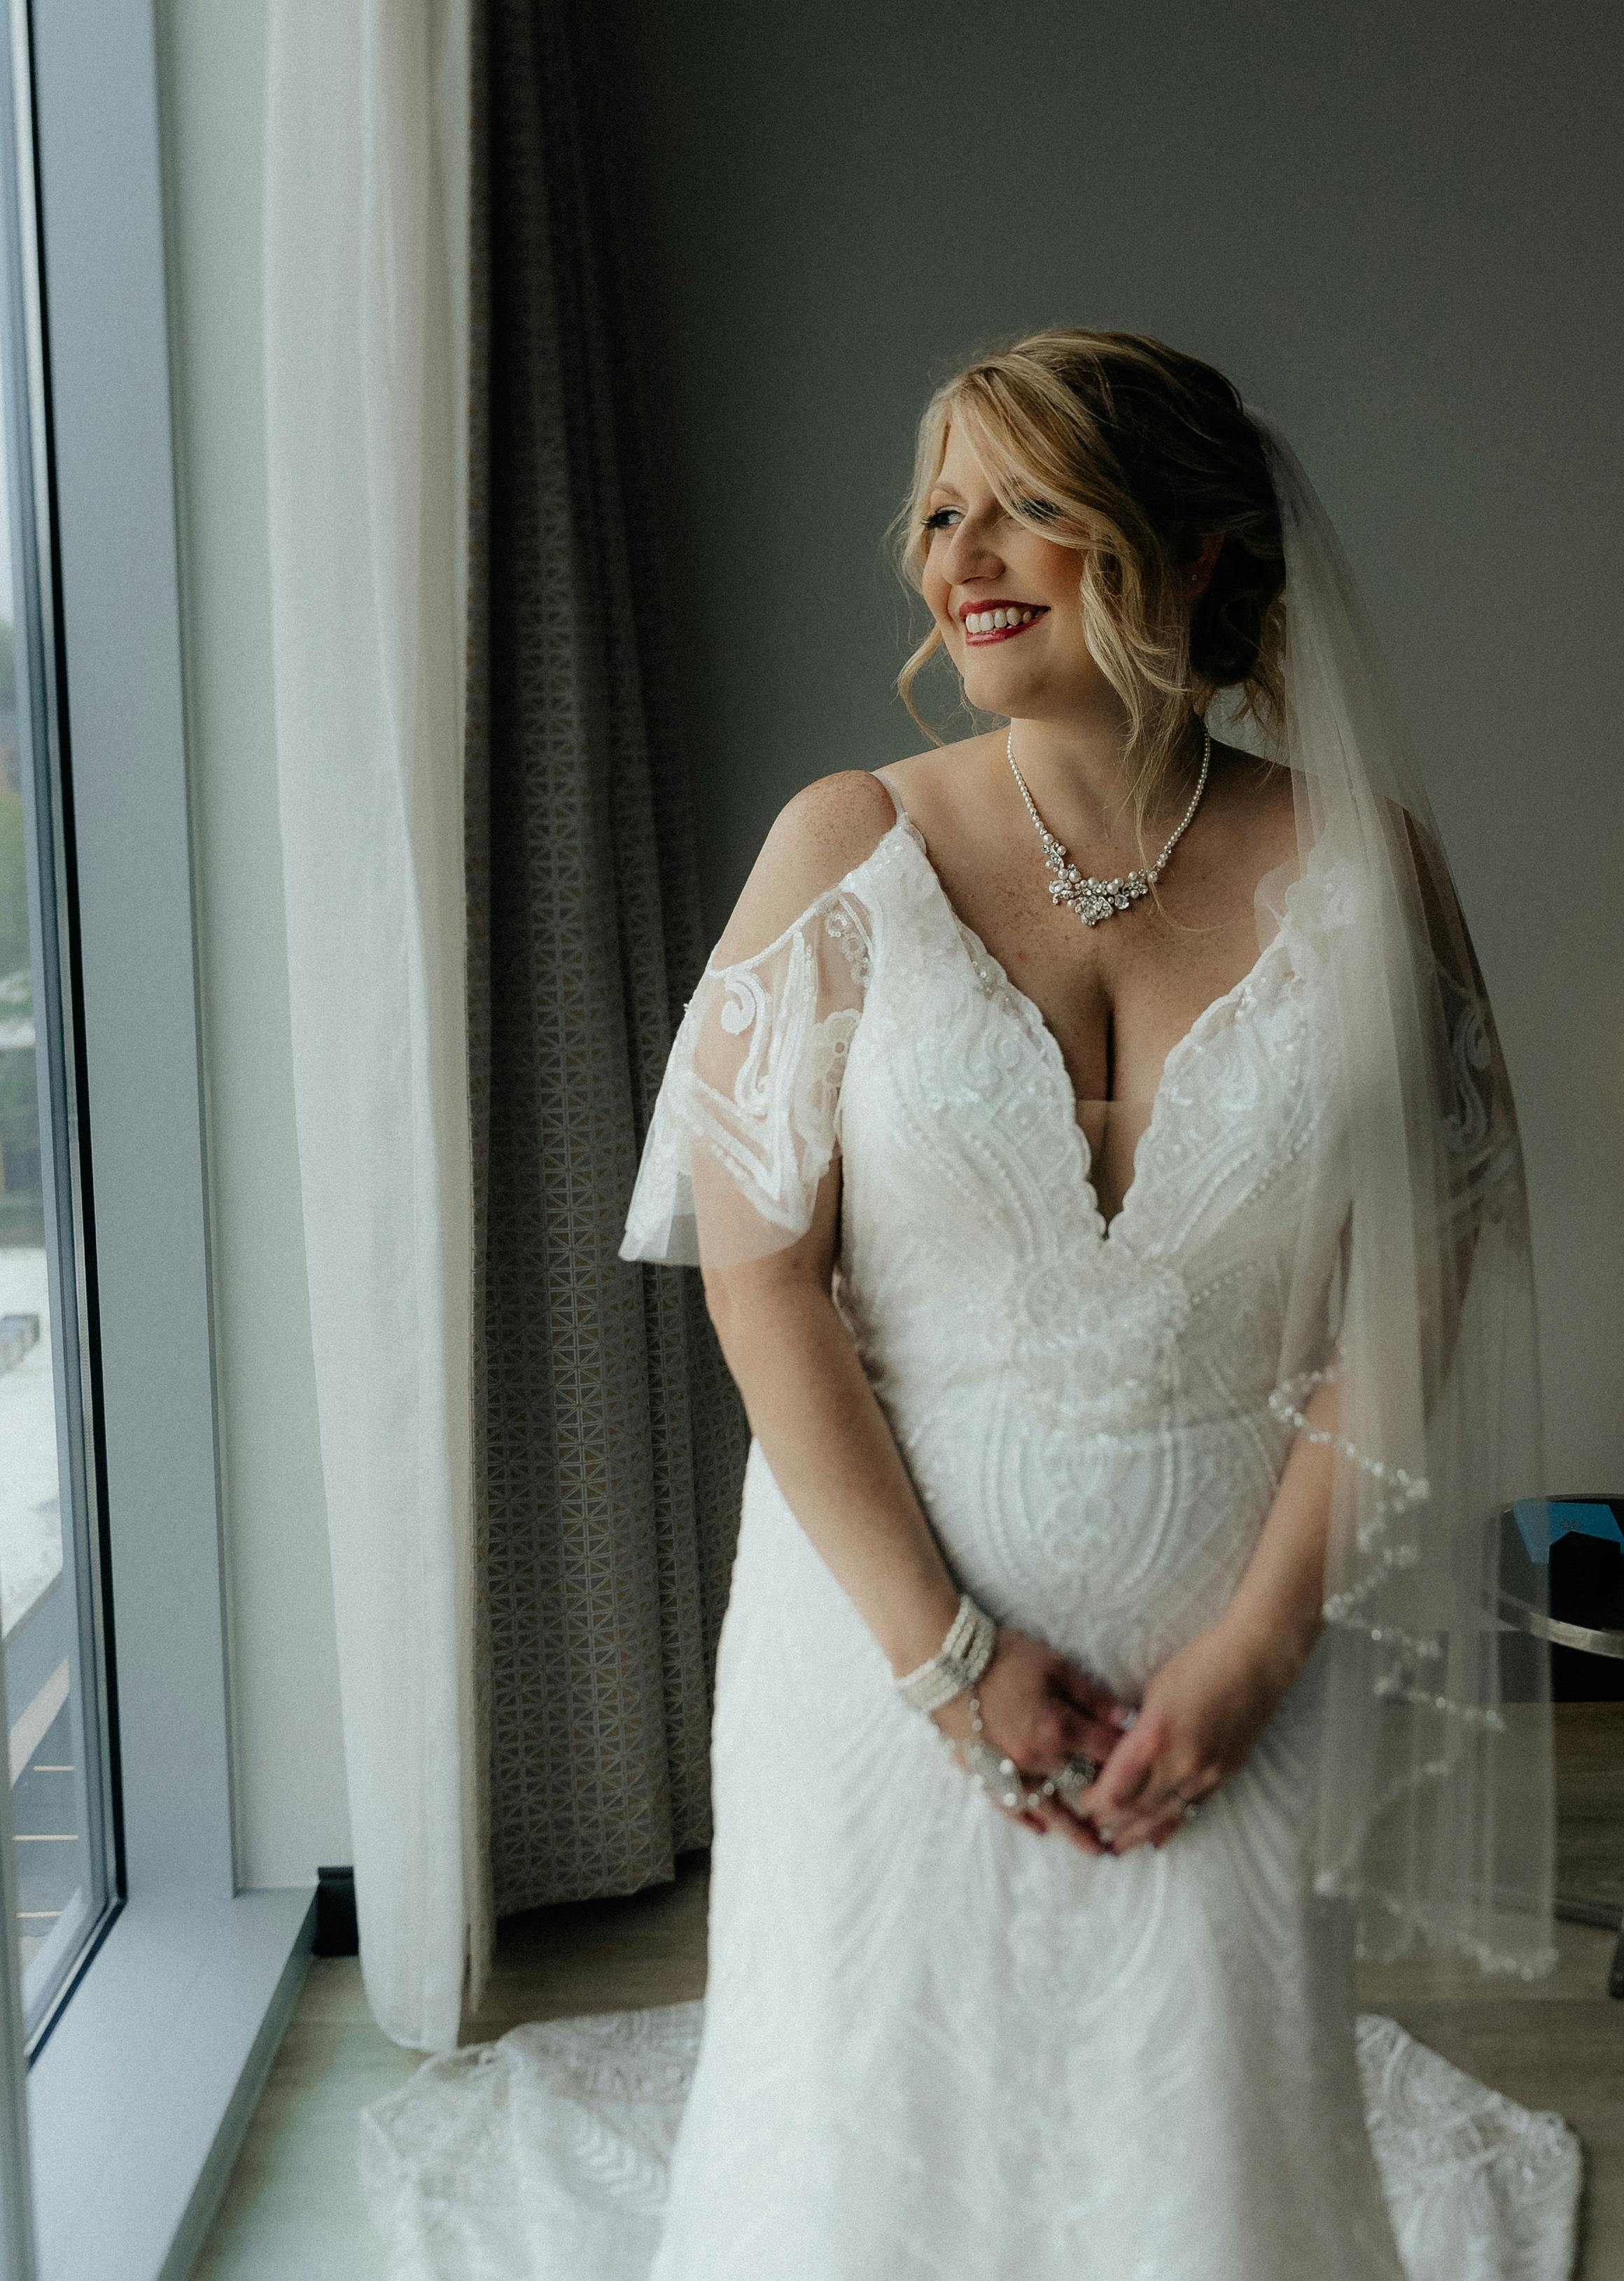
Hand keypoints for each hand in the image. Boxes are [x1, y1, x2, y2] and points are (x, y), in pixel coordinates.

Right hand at [933, 1629, 1135, 1852]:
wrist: (943, 1662)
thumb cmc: (1003, 1656)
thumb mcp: (1055, 1665)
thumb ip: (1092, 1697)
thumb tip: (1127, 1720)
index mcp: (1060, 1729)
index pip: (1107, 1752)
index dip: (1129, 1760)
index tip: (1147, 1769)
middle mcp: (1038, 1758)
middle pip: (1082, 1787)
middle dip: (1108, 1805)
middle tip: (1132, 1827)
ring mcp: (1010, 1769)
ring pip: (1049, 1806)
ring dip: (1073, 1829)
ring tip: (1095, 1849)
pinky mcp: (984, 1770)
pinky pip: (1008, 1803)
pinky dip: (1025, 1818)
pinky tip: (1039, 1829)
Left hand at [1070, 1610, 1299, 1855]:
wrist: (1256, 1661)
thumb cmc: (1200, 1664)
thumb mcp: (1154, 1692)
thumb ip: (1137, 1731)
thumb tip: (1119, 1756)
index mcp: (1154, 1737)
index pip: (1115, 1789)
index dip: (1095, 1802)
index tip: (1083, 1799)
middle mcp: (1180, 1763)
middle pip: (1136, 1810)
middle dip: (1110, 1821)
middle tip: (1092, 1827)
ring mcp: (1206, 1774)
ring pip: (1163, 1817)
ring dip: (1137, 1834)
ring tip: (1116, 1848)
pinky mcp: (1225, 1776)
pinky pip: (1192, 1811)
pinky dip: (1170, 1826)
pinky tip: (1155, 1839)